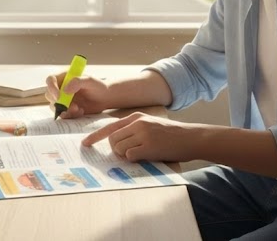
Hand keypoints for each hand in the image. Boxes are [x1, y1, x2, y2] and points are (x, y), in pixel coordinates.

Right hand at [45, 72, 109, 118]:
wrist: (105, 98)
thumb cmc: (98, 86)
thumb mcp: (90, 80)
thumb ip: (78, 81)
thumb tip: (65, 90)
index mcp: (64, 77)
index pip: (51, 80)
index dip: (51, 87)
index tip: (58, 95)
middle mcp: (61, 88)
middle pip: (49, 94)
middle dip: (57, 101)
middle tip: (71, 105)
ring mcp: (63, 99)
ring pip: (54, 106)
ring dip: (64, 109)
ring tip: (78, 109)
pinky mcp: (67, 109)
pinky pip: (62, 114)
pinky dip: (69, 115)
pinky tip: (80, 111)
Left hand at [81, 112, 199, 162]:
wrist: (190, 137)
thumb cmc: (171, 134)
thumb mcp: (150, 124)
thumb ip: (134, 129)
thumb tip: (116, 143)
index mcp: (136, 116)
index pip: (110, 126)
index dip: (95, 136)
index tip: (85, 143)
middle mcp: (138, 123)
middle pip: (112, 139)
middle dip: (115, 149)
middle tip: (127, 153)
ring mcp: (143, 134)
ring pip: (119, 148)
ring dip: (124, 155)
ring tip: (138, 154)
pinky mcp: (149, 146)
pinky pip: (130, 155)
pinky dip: (133, 159)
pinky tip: (144, 157)